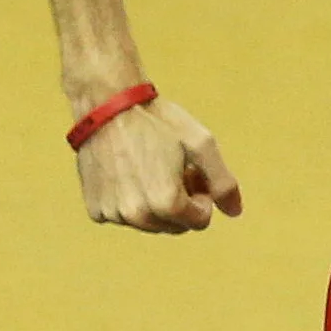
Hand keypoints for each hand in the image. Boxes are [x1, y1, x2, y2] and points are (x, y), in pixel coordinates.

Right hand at [76, 97, 244, 232]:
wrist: (107, 103)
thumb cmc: (157, 120)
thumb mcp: (200, 144)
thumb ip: (222, 182)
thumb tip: (235, 212)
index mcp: (167, 203)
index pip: (200, 220)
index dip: (201, 194)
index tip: (190, 170)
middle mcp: (138, 216)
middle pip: (174, 226)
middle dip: (180, 203)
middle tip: (173, 169)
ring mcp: (114, 214)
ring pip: (148, 223)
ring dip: (154, 204)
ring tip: (150, 168)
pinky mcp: (96, 209)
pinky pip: (122, 217)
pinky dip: (129, 201)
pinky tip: (126, 173)